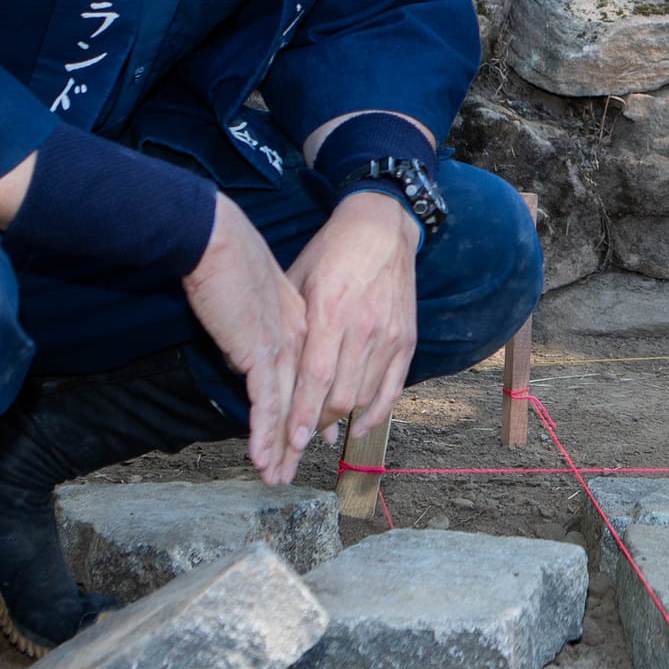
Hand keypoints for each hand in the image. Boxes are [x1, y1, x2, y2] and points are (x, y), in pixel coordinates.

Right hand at [182, 196, 305, 485]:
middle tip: (291, 472)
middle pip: (304, 402)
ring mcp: (284, 349)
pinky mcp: (261, 354)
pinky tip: (261, 458)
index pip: (311, 380)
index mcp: (304, 326)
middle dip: (295, 444)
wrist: (217, 242)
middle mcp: (301, 342)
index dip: (310, 414)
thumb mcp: (255, 300)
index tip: (312, 440)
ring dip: (279, 449)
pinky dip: (262, 435)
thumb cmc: (229, 263)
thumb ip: (260, 329)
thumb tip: (248, 357)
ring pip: (288, 411)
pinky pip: (266, 405)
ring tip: (276, 477)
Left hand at [283, 190, 421, 471]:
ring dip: (343, 419)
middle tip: (298, 439)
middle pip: (341, 394)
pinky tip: (360, 426)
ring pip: (365, 395)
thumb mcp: (298, 281)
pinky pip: (393, 387)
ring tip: (322, 431)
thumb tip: (261, 365)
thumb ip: (287, 324)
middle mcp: (363, 328)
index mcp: (330, 311)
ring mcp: (389, 335)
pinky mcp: (406, 338)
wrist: (382, 226)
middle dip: (318, 423)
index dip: (302, 413)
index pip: (315, 377)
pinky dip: (377, 412)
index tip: (290, 441)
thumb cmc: (330, 252)